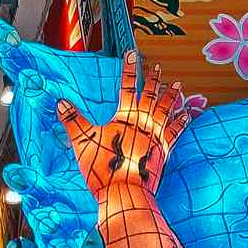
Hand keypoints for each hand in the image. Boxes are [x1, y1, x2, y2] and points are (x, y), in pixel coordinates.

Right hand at [58, 50, 188, 198]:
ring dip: (171, 97)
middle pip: (149, 95)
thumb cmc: (102, 169)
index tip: (132, 53)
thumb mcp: (82, 142)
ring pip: (166, 110)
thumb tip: (61, 102)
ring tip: (178, 86)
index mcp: (124, 117)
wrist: (124, 194)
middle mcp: (143, 122)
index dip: (129, 69)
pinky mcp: (163, 150)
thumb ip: (73, 120)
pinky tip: (187, 114)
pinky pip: (175, 132)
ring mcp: (156, 136)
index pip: (127, 86)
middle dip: (152, 80)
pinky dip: (181, 121)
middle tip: (156, 67)